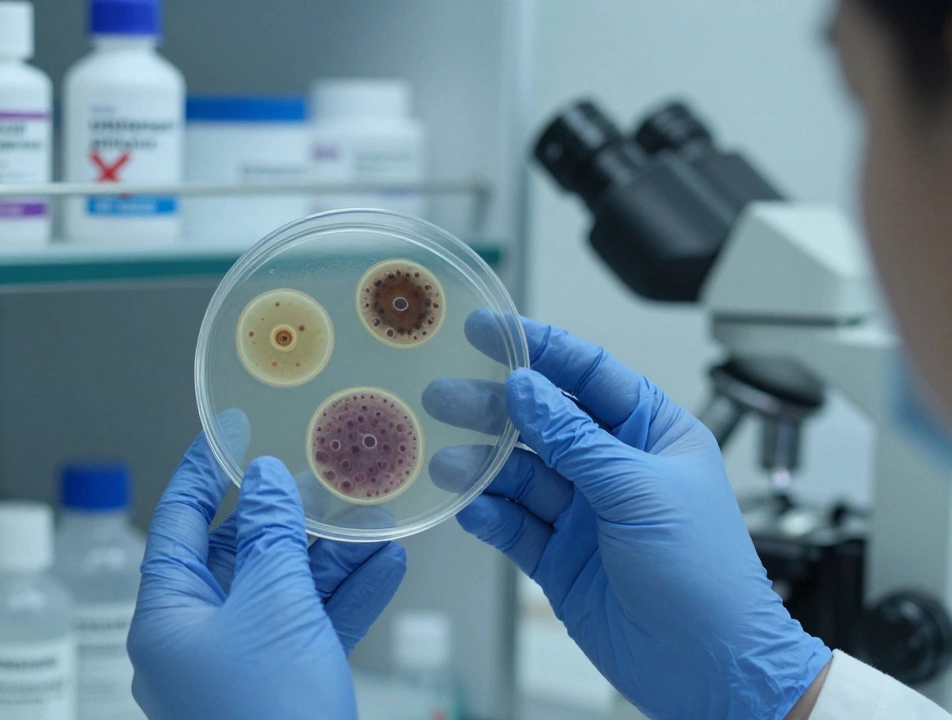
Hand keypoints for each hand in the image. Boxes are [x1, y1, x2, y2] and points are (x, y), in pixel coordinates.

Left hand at [127, 413, 406, 719]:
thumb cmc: (268, 713)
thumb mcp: (273, 605)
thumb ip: (269, 535)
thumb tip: (263, 480)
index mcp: (168, 617)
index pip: (178, 522)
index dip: (203, 470)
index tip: (229, 429)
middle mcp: (196, 640)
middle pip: (236, 554)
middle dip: (286, 515)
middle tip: (322, 474)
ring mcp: (240, 668)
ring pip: (283, 591)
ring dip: (330, 555)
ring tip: (373, 513)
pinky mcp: (282, 690)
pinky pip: (311, 630)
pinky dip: (346, 599)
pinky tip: (388, 565)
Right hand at [424, 312, 831, 719]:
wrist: (709, 669)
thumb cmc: (707, 576)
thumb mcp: (639, 491)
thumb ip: (575, 438)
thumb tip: (526, 387)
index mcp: (651, 434)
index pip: (589, 373)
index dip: (538, 347)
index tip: (487, 329)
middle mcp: (614, 467)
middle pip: (542, 421)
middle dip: (493, 408)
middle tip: (445, 397)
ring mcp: (584, 513)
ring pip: (520, 473)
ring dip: (483, 465)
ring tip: (447, 462)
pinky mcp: (559, 557)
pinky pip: (513, 524)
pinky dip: (489, 513)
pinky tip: (469, 506)